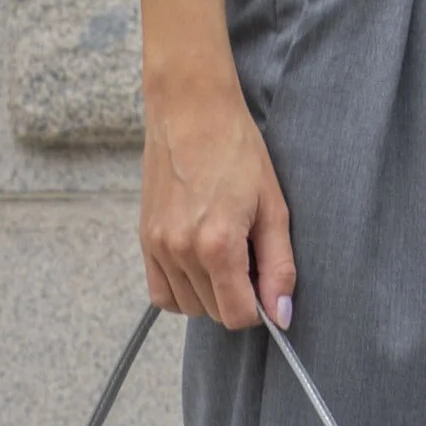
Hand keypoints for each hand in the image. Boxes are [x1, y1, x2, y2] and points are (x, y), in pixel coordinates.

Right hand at [139, 74, 296, 330]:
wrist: (190, 109)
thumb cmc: (237, 151)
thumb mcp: (273, 209)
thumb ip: (279, 268)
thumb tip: (281, 315)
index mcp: (217, 245)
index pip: (238, 315)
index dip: (259, 308)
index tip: (266, 284)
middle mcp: (181, 251)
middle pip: (214, 313)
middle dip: (237, 298)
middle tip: (247, 258)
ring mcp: (158, 246)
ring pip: (188, 307)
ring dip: (210, 295)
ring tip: (223, 256)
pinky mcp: (144, 238)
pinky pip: (161, 293)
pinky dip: (182, 290)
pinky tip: (199, 266)